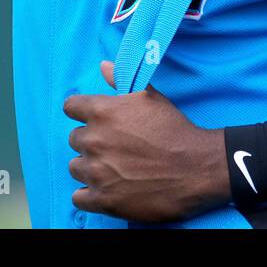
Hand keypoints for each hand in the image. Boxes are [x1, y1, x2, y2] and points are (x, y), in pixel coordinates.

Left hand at [63, 61, 230, 222]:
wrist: (195, 168)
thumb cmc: (173, 130)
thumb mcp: (150, 97)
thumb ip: (121, 80)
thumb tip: (103, 66)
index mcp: (102, 112)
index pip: (70, 107)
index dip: (82, 112)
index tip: (94, 120)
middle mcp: (93, 140)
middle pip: (74, 139)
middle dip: (91, 142)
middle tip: (114, 147)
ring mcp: (96, 172)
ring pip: (76, 168)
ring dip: (90, 168)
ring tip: (113, 169)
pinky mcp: (102, 200)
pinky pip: (78, 198)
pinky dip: (89, 195)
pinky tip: (106, 190)